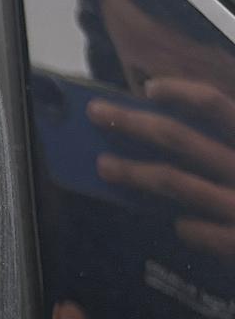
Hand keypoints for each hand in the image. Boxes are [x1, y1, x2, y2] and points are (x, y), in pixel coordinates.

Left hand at [89, 78, 234, 263]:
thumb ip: (233, 139)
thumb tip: (199, 124)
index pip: (216, 105)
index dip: (181, 93)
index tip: (149, 87)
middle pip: (180, 138)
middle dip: (133, 123)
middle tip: (97, 113)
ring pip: (174, 182)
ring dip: (134, 171)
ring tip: (104, 165)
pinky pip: (195, 230)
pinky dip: (185, 226)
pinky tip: (177, 224)